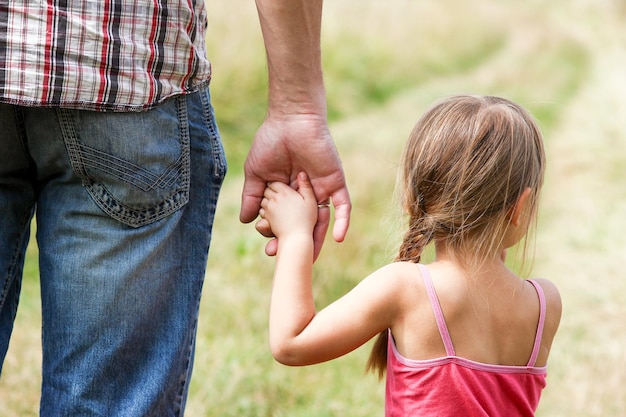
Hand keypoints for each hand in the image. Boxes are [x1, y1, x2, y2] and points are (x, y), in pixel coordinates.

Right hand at [240, 113, 350, 259]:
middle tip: (283, 257)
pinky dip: (342, 222)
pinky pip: (343, 206)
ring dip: (316, 240)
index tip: (268, 248)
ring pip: (322, 222)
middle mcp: (305, 197)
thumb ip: (252, 196)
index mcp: (286, 195)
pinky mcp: (335, 183)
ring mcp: (321, 191)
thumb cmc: (271, 142)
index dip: (276, 236)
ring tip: (309, 258)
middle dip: (293, 243)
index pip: (283, 222)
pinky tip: (338, 239)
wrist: (290, 119)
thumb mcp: (256, 174)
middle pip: (302, 227)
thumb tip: (245, 222)